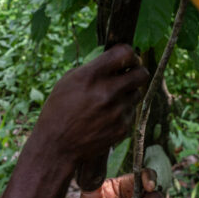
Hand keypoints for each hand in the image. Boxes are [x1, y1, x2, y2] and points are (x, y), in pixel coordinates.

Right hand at [30, 45, 148, 169]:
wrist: (57, 145)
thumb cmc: (59, 109)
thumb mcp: (69, 81)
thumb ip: (93, 69)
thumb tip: (115, 62)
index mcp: (91, 76)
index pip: (125, 53)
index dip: (128, 54)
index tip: (127, 58)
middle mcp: (107, 91)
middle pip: (141, 73)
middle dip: (137, 71)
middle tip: (130, 74)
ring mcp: (117, 111)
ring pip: (137, 93)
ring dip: (127, 93)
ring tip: (110, 99)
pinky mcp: (123, 127)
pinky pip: (130, 112)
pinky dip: (121, 112)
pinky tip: (105, 117)